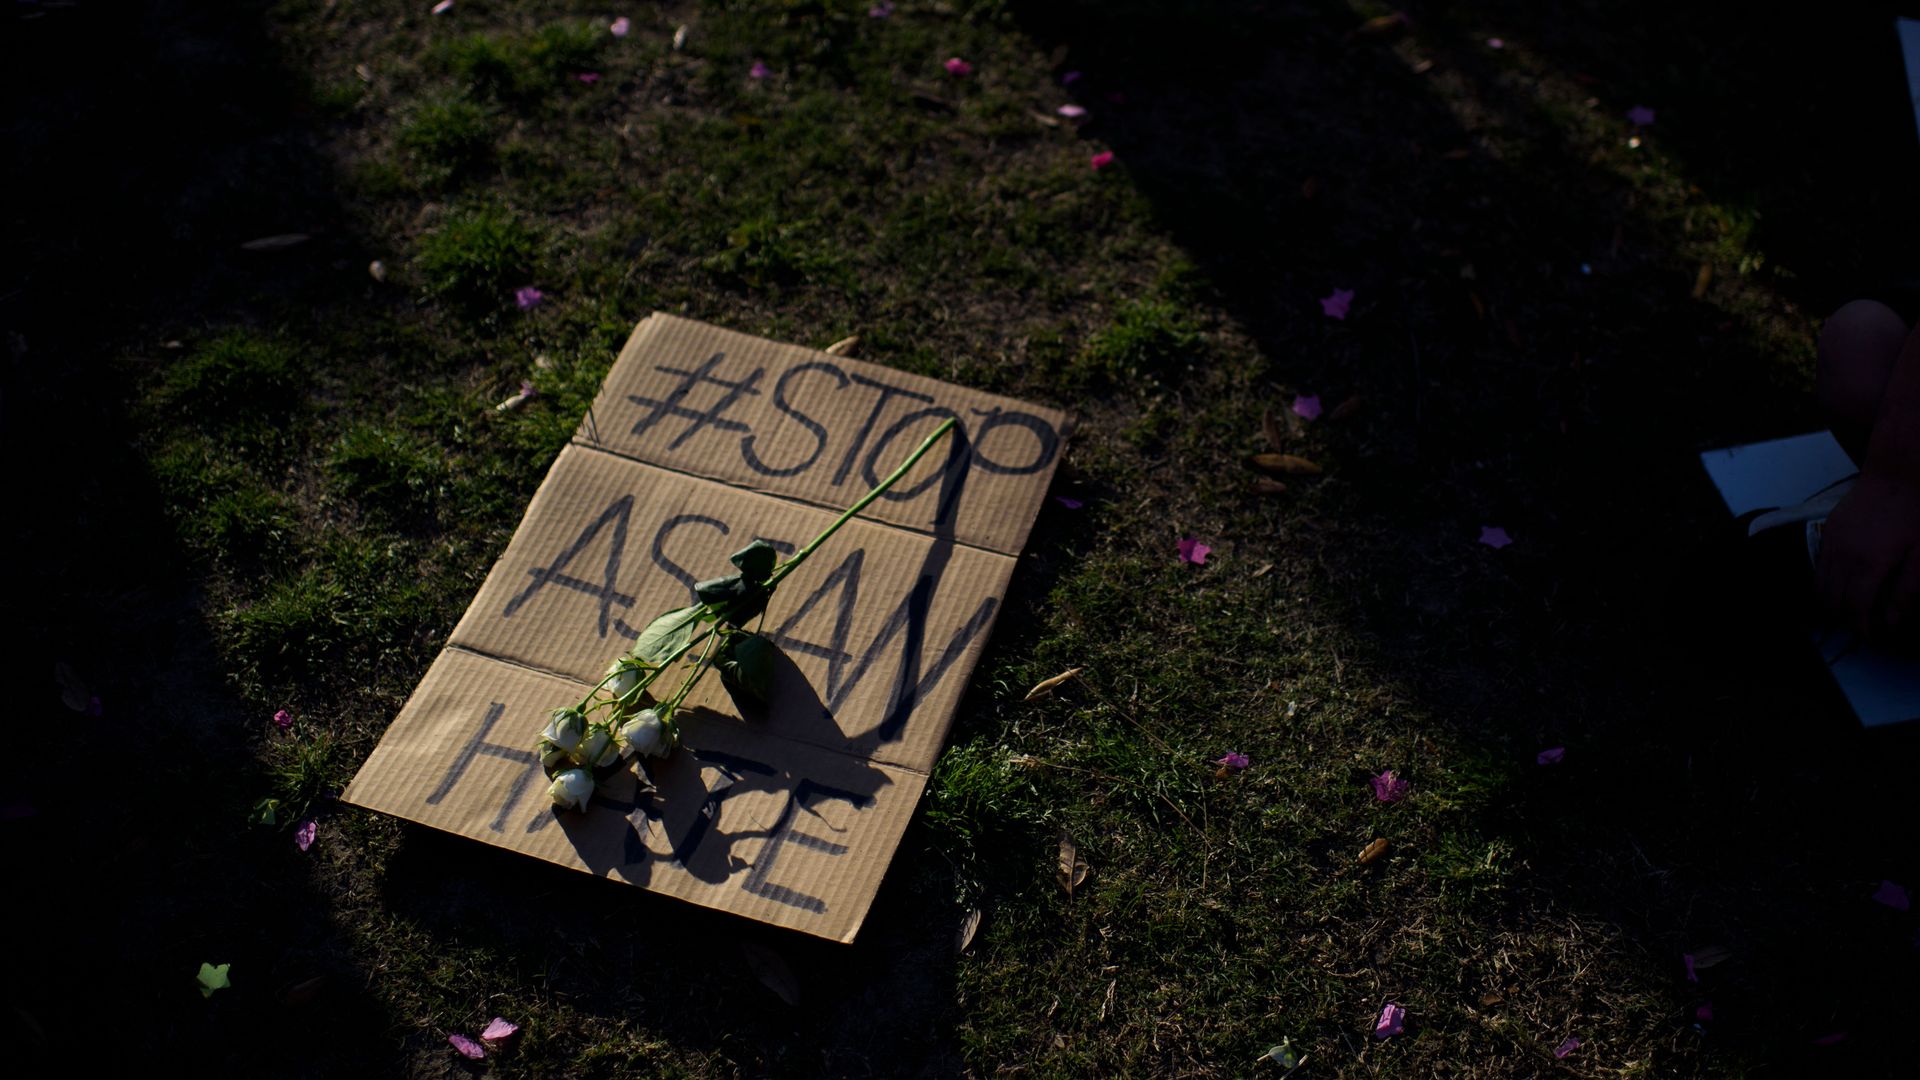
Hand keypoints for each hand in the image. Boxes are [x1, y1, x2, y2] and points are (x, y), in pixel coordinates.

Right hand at [1815, 468, 1919, 643]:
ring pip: (1820, 588)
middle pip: (1833, 603)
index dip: (1864, 629)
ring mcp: (1830, 544)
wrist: (1897, 473)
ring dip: (1834, 605)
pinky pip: (1818, 569)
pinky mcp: (1827, 534)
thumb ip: (1908, 590)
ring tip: (1854, 608)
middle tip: (1866, 625)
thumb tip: (1893, 621)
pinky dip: (1827, 585)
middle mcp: (1842, 557)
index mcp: (1869, 564)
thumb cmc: (1916, 512)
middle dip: (1847, 621)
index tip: (1875, 636)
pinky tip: (1846, 584)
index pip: (1856, 610)